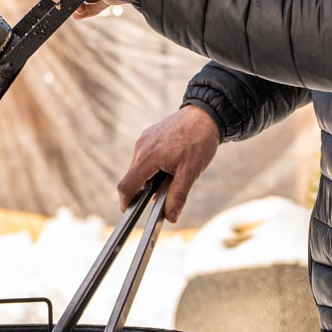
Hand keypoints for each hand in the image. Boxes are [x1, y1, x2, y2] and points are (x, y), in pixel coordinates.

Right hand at [118, 104, 220, 221]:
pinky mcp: (149, 136)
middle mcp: (141, 147)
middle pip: (132, 178)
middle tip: (162, 197)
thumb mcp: (191, 172)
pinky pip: (144, 157)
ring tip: (171, 177)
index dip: (126, 202)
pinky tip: (170, 166)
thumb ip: (178, 195)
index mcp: (147, 157)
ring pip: (139, 167)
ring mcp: (144, 140)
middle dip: (143, 191)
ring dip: (149, 179)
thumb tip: (170, 217)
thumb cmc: (199, 141)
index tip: (130, 213)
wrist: (205, 114)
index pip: (126, 186)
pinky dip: (153, 167)